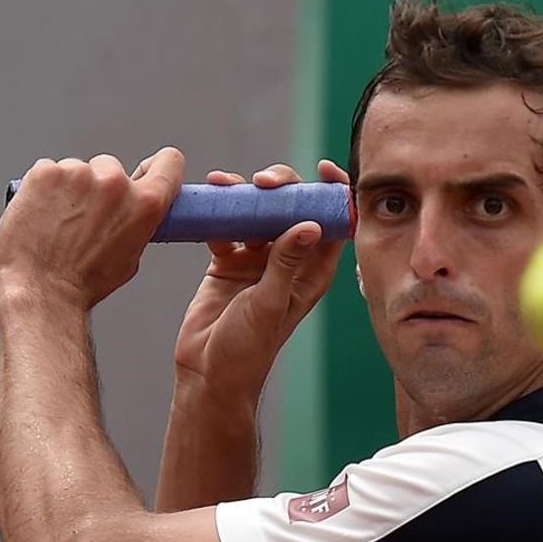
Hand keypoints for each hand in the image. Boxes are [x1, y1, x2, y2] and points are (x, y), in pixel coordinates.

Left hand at [0, 147, 183, 310]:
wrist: (42, 288)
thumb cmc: (84, 281)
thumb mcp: (132, 255)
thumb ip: (137, 223)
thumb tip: (131, 210)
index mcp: (145, 204)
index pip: (169, 163)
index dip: (159, 166)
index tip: (147, 170)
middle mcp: (116, 184)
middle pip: (111, 167)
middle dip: (99, 186)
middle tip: (84, 216)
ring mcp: (79, 174)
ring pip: (77, 170)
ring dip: (69, 188)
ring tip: (58, 221)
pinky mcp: (46, 173)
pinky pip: (47, 171)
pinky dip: (42, 188)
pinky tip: (40, 213)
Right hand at [172, 159, 346, 400]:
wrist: (208, 372)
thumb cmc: (248, 349)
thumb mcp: (270, 303)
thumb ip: (286, 262)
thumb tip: (311, 224)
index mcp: (312, 272)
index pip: (334, 224)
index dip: (334, 194)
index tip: (323, 169)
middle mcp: (289, 260)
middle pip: (294, 209)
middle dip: (283, 187)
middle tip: (264, 182)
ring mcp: (258, 258)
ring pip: (259, 211)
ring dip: (246, 194)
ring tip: (227, 183)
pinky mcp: (227, 259)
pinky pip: (227, 225)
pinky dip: (219, 210)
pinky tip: (210, 198)